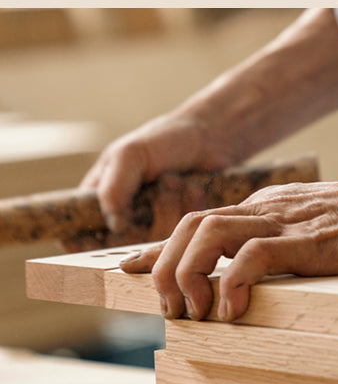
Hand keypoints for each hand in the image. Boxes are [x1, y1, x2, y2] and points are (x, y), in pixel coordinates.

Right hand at [74, 112, 236, 243]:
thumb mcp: (130, 155)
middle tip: (167, 180)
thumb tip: (115, 226)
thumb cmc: (163, 142)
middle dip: (151, 211)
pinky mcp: (183, 233)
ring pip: (157, 239)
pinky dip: (189, 208)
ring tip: (177, 179)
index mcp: (104, 201)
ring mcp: (157, 229)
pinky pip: (183, 236)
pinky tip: (194, 188)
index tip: (108, 235)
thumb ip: (114, 187)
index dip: (85, 244)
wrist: (209, 139)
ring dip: (171, 205)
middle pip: (127, 243)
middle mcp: (128, 221)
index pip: (82, 237)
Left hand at [119, 165, 337, 321]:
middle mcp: (266, 210)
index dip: (159, 247)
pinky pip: (252, 255)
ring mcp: (284, 223)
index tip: (131, 269)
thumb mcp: (317, 229)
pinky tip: (232, 311)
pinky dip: (231, 282)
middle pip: (189, 225)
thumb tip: (264, 278)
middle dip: (163, 266)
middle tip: (168, 308)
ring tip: (193, 312)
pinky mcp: (306, 241)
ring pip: (208, 235)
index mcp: (266, 207)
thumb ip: (287, 245)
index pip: (198, 220)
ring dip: (188, 274)